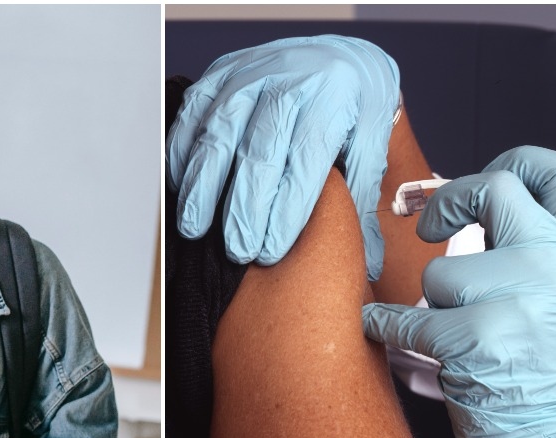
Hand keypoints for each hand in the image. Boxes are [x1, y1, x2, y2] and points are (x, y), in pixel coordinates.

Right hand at [167, 36, 400, 278]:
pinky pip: (192, 113)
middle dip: (243, 208)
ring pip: (218, 134)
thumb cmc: (355, 106)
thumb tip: (366, 262)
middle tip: (237, 250)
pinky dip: (181, 152)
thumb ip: (362, 199)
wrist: (337, 57)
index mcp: (333, 98)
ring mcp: (250, 74)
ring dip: (202, 186)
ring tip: (195, 227)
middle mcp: (289, 80)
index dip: (284, 211)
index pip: (304, 162)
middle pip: (258, 153)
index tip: (270, 250)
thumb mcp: (373, 144)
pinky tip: (182, 187)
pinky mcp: (221, 73)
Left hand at [362, 146, 555, 437]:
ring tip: (454, 327)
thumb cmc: (530, 353)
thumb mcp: (545, 285)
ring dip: (430, 301)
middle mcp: (554, 264)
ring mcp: (520, 300)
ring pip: (439, 272)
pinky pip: (407, 319)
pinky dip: (384, 325)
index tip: (485, 171)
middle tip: (427, 226)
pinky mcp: (480, 338)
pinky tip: (380, 327)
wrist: (544, 429)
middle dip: (446, 202)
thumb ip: (514, 239)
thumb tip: (452, 198)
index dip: (519, 160)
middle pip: (492, 189)